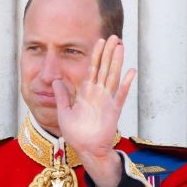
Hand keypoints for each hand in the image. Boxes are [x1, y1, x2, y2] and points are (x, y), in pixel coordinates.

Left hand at [55, 36, 135, 186]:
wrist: (86, 150)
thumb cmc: (76, 134)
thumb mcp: (64, 112)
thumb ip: (61, 96)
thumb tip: (55, 80)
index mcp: (86, 93)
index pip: (92, 69)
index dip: (96, 55)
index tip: (99, 41)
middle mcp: (98, 94)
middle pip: (104, 68)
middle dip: (108, 52)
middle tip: (114, 36)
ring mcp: (107, 101)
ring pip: (113, 76)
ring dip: (117, 61)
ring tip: (121, 47)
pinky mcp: (114, 110)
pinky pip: (120, 95)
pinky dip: (125, 83)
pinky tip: (131, 71)